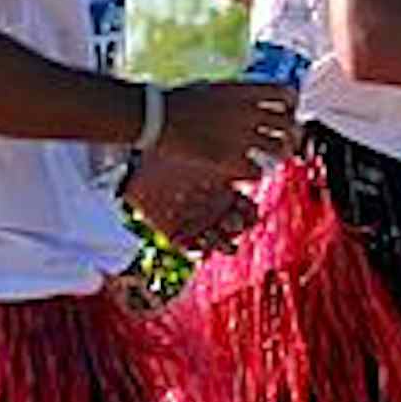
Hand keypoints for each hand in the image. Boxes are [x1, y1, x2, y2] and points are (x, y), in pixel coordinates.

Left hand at [124, 147, 259, 253]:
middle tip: (230, 221)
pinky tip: (197, 246)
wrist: (141, 155)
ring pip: (218, 244)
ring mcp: (195, 222)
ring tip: (213, 235)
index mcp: (224, 191)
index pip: (248, 211)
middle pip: (236, 229)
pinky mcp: (175, 232)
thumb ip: (234, 166)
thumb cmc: (177, 150)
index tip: (246, 208)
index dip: (250, 214)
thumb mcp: (207, 157)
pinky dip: (197, 251)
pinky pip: (191, 249)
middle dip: (237, 229)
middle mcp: (212, 209)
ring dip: (221, 244)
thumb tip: (259, 174)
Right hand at [148, 75, 300, 181]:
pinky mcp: (230, 160)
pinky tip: (248, 170)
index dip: (292, 104)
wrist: (159, 118)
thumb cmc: (180, 100)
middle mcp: (248, 113)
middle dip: (293, 134)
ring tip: (273, 158)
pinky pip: (258, 171)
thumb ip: (238, 94)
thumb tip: (253, 99)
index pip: (286, 94)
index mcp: (244, 91)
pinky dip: (256, 173)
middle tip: (287, 140)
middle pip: (289, 125)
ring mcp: (241, 138)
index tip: (288, 111)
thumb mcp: (214, 86)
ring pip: (280, 150)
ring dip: (280, 155)